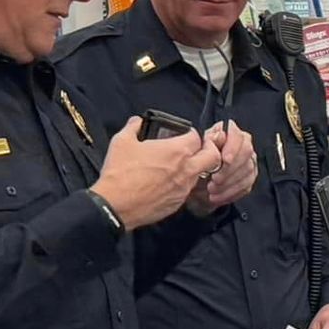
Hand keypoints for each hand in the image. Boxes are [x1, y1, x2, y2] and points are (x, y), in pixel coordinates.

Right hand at [92, 118, 221, 229]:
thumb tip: (136, 122)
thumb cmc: (120, 174)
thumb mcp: (122, 141)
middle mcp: (186, 170)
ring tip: (178, 166)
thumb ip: (133, 127)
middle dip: (209, 150)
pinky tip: (167, 182)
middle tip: (198, 148)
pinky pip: (186, 191)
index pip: (197, 137)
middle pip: (213, 157)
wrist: (115, 206)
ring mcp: (183, 189)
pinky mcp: (177, 204)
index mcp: (176, 151)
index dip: (191, 133)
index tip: (184, 134)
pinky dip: (181, 184)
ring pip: (200, 175)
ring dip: (194, 168)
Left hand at [187, 121, 259, 212]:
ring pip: (248, 170)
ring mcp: (248, 161)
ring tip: (212, 189)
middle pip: (246, 152)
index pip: (238, 134)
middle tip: (215, 179)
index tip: (225, 160)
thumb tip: (220, 135)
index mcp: (228, 132)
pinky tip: (218, 196)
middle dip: (230, 168)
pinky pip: (246, 185)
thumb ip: (209, 142)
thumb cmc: (196, 163)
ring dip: (228, 183)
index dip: (233, 147)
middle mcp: (242, 144)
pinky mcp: (249, 177)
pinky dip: (231, 193)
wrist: (196, 183)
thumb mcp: (197, 150)